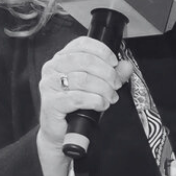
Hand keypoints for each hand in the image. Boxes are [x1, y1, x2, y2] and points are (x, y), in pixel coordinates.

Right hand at [36, 37, 133, 175]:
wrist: (60, 132)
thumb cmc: (75, 106)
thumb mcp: (97, 86)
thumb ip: (112, 74)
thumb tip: (126, 66)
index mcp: (62, 58)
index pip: (82, 44)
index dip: (102, 51)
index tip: (114, 63)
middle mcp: (52, 68)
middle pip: (85, 60)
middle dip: (107, 73)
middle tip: (116, 84)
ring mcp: (49, 85)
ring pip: (83, 79)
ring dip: (103, 89)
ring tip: (110, 97)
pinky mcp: (51, 103)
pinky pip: (78, 98)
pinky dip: (95, 101)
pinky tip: (102, 104)